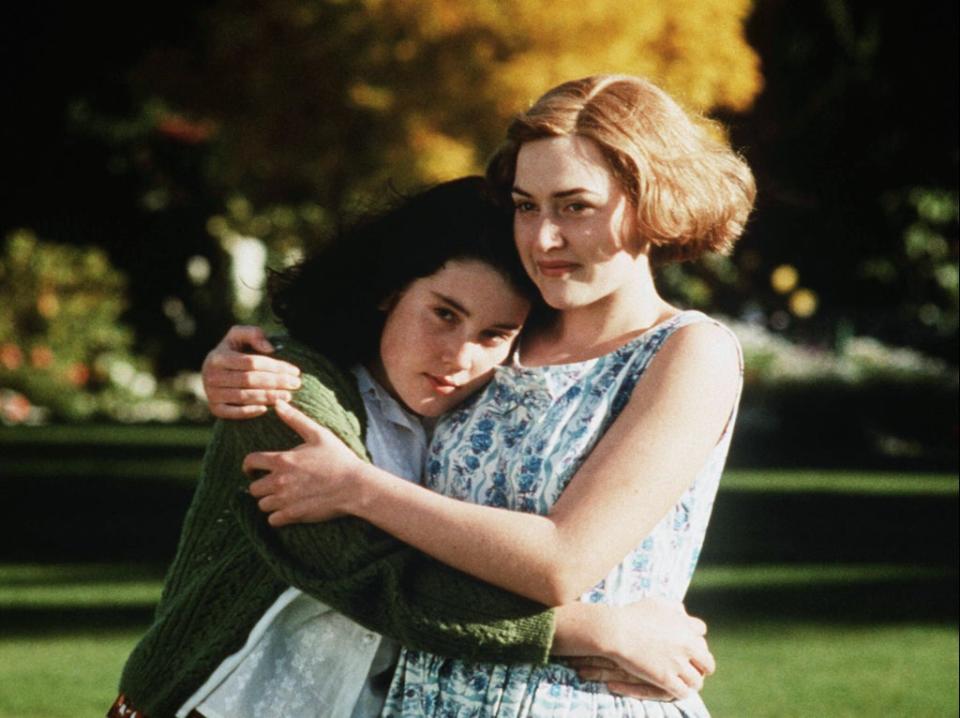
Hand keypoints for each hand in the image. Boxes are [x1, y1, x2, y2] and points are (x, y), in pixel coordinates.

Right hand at [201, 325, 300, 418]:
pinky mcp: (214, 408)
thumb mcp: (240, 336)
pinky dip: (249, 412)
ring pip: (244, 396)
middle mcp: (211, 375)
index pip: (252, 362)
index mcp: (218, 356)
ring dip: (268, 397)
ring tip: (288, 396)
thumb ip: (254, 334)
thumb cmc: (234, 351)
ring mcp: (211, 393)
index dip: (275, 367)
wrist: (216, 371)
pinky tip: (267, 409)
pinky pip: (232, 412)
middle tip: (295, 384)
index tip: (295, 371)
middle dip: (276, 382)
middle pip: (249, 380)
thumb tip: (269, 348)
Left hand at [244, 400, 366, 525]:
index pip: (250, 462)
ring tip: (281, 498)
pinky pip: (272, 520)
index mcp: (282, 460)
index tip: (253, 469)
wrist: (354, 486)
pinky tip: (287, 510)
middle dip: (260, 485)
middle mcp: (279, 481)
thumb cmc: (338, 458)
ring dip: (269, 501)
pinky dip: (277, 517)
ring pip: (262, 505)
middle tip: (271, 484)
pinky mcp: (293, 515)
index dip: (248, 465)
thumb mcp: (318, 434)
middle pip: (253, 488)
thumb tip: (278, 403)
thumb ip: (296, 419)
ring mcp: (285, 500)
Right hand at [559, 598, 713, 700]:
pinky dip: (682, 692)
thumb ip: (675, 607)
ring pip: (697, 680)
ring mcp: (676, 663)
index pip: (702, 634)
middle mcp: (686, 645)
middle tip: (695, 667)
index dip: (695, 639)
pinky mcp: (665, 678)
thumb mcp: (658, 602)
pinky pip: (683, 692)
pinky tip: (676, 689)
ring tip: (687, 682)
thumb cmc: (633, 614)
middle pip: (707, 661)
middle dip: (702, 665)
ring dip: (693, 681)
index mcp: (686, 626)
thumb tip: (684, 612)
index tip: (687, 644)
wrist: (616, 630)